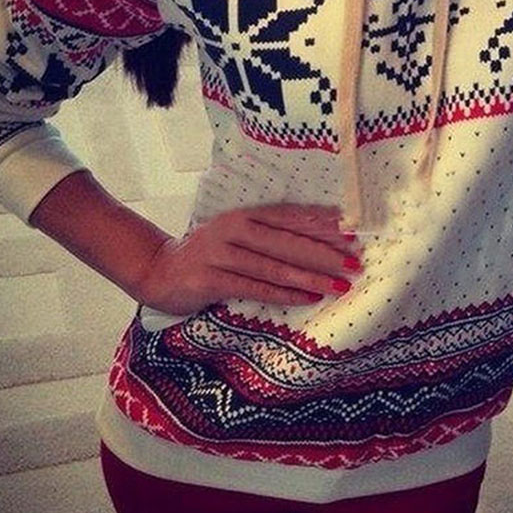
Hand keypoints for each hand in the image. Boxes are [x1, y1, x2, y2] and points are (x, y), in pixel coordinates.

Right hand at [132, 203, 363, 314]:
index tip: (354, 233)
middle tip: (354, 262)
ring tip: (340, 284)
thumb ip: (270, 236)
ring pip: (273, 265)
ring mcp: (220, 253)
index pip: (290, 217)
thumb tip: (319, 242)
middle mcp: (233, 229)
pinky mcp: (209, 279)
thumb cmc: (208, 254)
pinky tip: (308, 298)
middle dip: (324, 252)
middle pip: (286, 240)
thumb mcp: (237, 236)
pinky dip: (283, 293)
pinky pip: (254, 287)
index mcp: (243, 214)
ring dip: (310, 276)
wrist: (157, 270)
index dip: (322, 225)